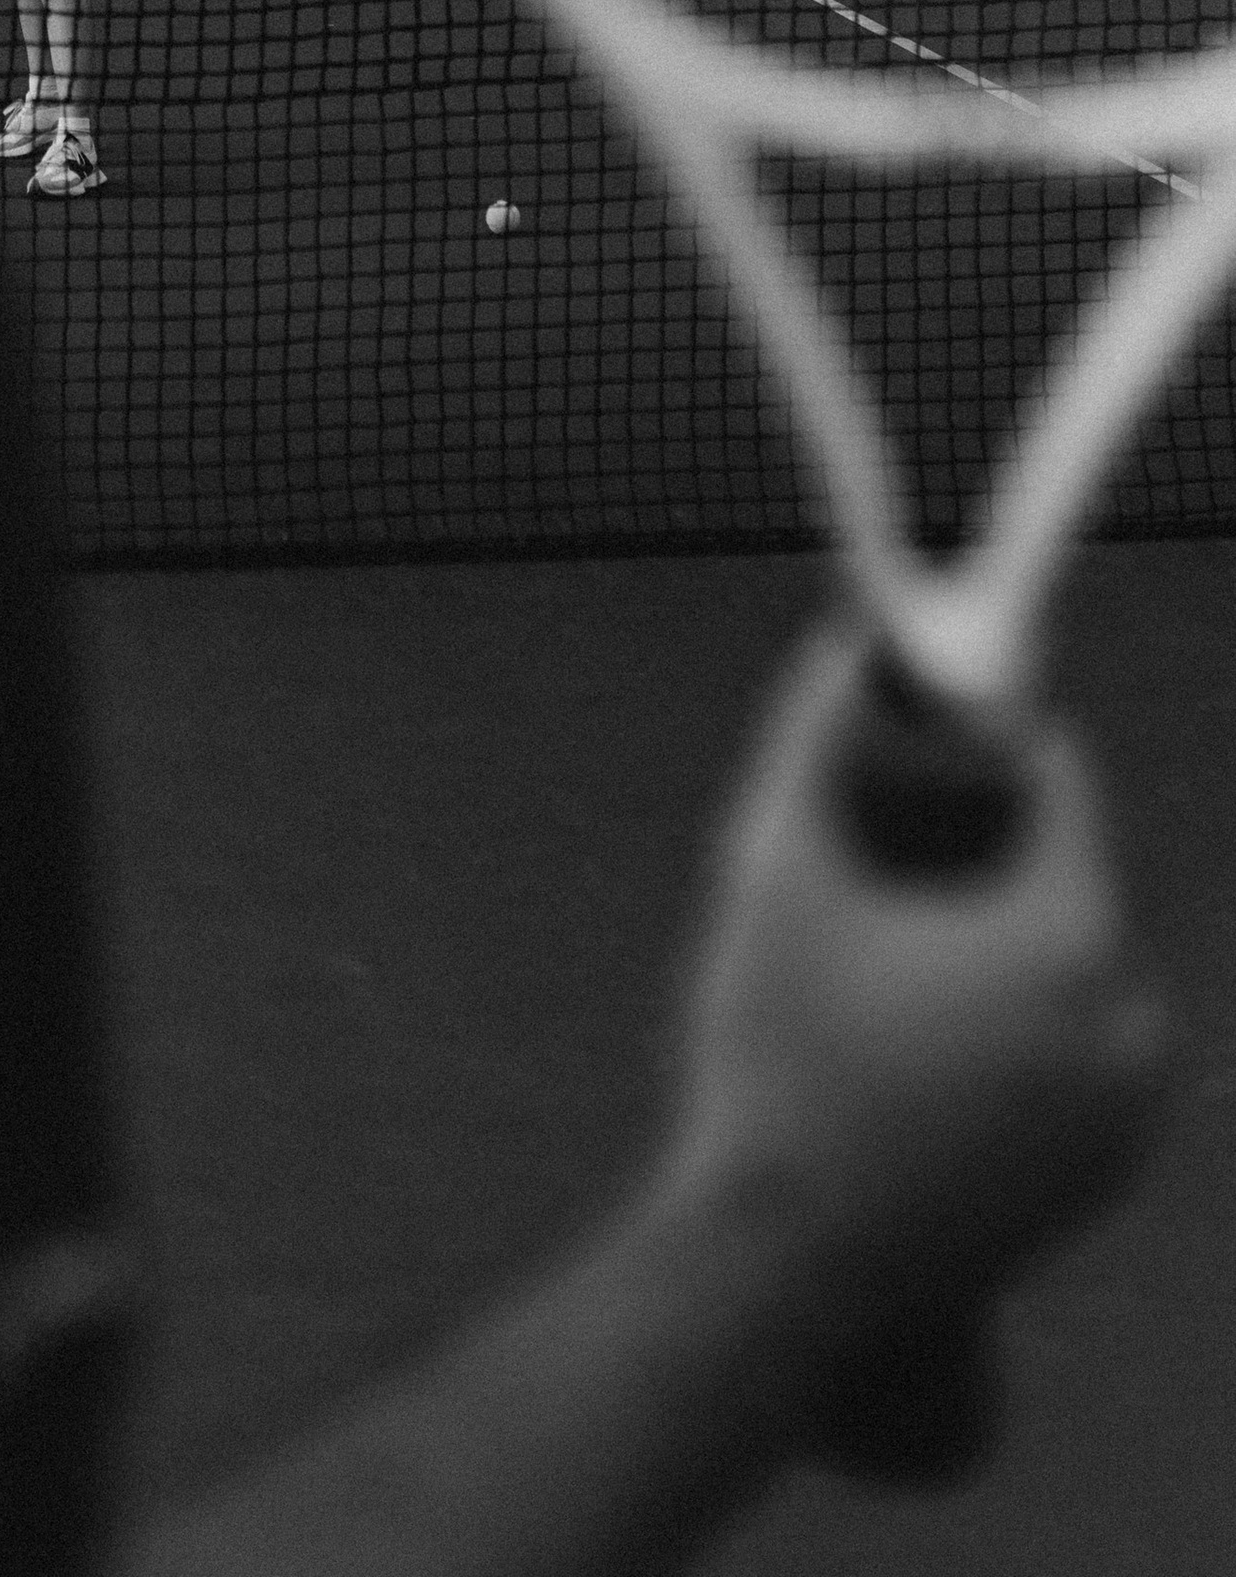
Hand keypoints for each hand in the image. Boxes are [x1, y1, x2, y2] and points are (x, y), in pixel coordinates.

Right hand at [662, 632, 1169, 1383]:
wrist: (787, 1272)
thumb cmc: (776, 1061)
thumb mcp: (776, 870)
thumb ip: (816, 735)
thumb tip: (848, 636)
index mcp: (1071, 932)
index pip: (1057, 779)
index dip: (980, 741)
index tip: (911, 737)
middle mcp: (1131, 1019)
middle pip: (1060, 871)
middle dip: (975, 850)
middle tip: (874, 870)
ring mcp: (1130, 1109)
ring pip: (1062, 962)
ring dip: (990, 942)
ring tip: (880, 969)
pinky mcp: (1108, 1171)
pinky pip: (1069, 1047)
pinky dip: (1009, 1027)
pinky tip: (910, 1047)